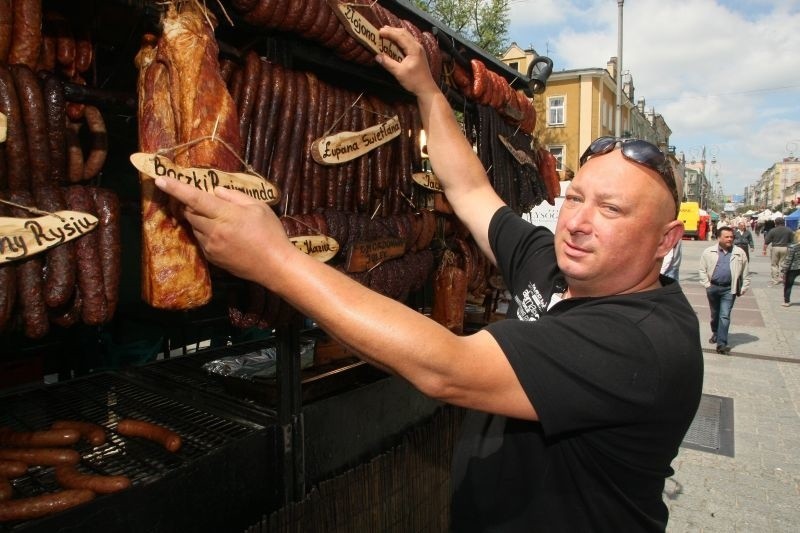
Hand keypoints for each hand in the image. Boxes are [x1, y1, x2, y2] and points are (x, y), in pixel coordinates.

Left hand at [153, 177, 295, 285]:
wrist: (274, 266)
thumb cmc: (270, 233)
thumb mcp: (258, 207)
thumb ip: (234, 196)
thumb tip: (215, 191)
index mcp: (225, 215)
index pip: (195, 198)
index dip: (176, 188)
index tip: (160, 179)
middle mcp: (213, 231)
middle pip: (190, 212)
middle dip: (191, 203)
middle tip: (203, 200)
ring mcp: (211, 246)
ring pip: (194, 226)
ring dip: (199, 218)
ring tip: (220, 219)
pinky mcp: (212, 258)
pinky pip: (201, 240)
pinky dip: (205, 232)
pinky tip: (223, 234)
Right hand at [375, 26, 438, 97]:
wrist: (426, 88)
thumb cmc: (414, 81)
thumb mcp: (399, 72)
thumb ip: (388, 63)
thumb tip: (377, 56)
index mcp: (413, 49)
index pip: (400, 36)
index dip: (389, 33)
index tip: (379, 31)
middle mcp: (417, 46)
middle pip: (404, 33)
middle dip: (392, 30)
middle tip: (381, 30)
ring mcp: (418, 49)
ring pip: (406, 36)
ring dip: (396, 33)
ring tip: (386, 33)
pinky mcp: (418, 53)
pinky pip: (408, 41)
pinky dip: (400, 39)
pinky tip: (394, 41)